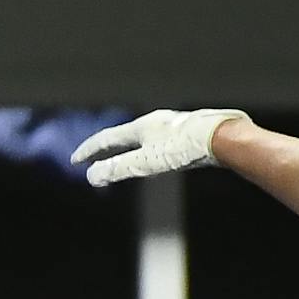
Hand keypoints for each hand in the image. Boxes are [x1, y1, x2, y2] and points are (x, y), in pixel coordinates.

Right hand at [70, 108, 246, 186]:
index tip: (76, 160)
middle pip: (123, 135)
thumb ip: (119, 169)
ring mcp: (172, 126)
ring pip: (143, 136)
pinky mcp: (187, 132)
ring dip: (127, 147)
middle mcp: (155, 122)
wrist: (222, 138)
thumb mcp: (147, 163)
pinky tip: (158, 153)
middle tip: (93, 156)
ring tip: (123, 154)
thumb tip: (91, 176)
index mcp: (141, 127)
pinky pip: (159, 140)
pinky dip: (147, 149)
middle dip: (106, 147)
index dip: (90, 150)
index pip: (107, 139)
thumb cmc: (184, 150)